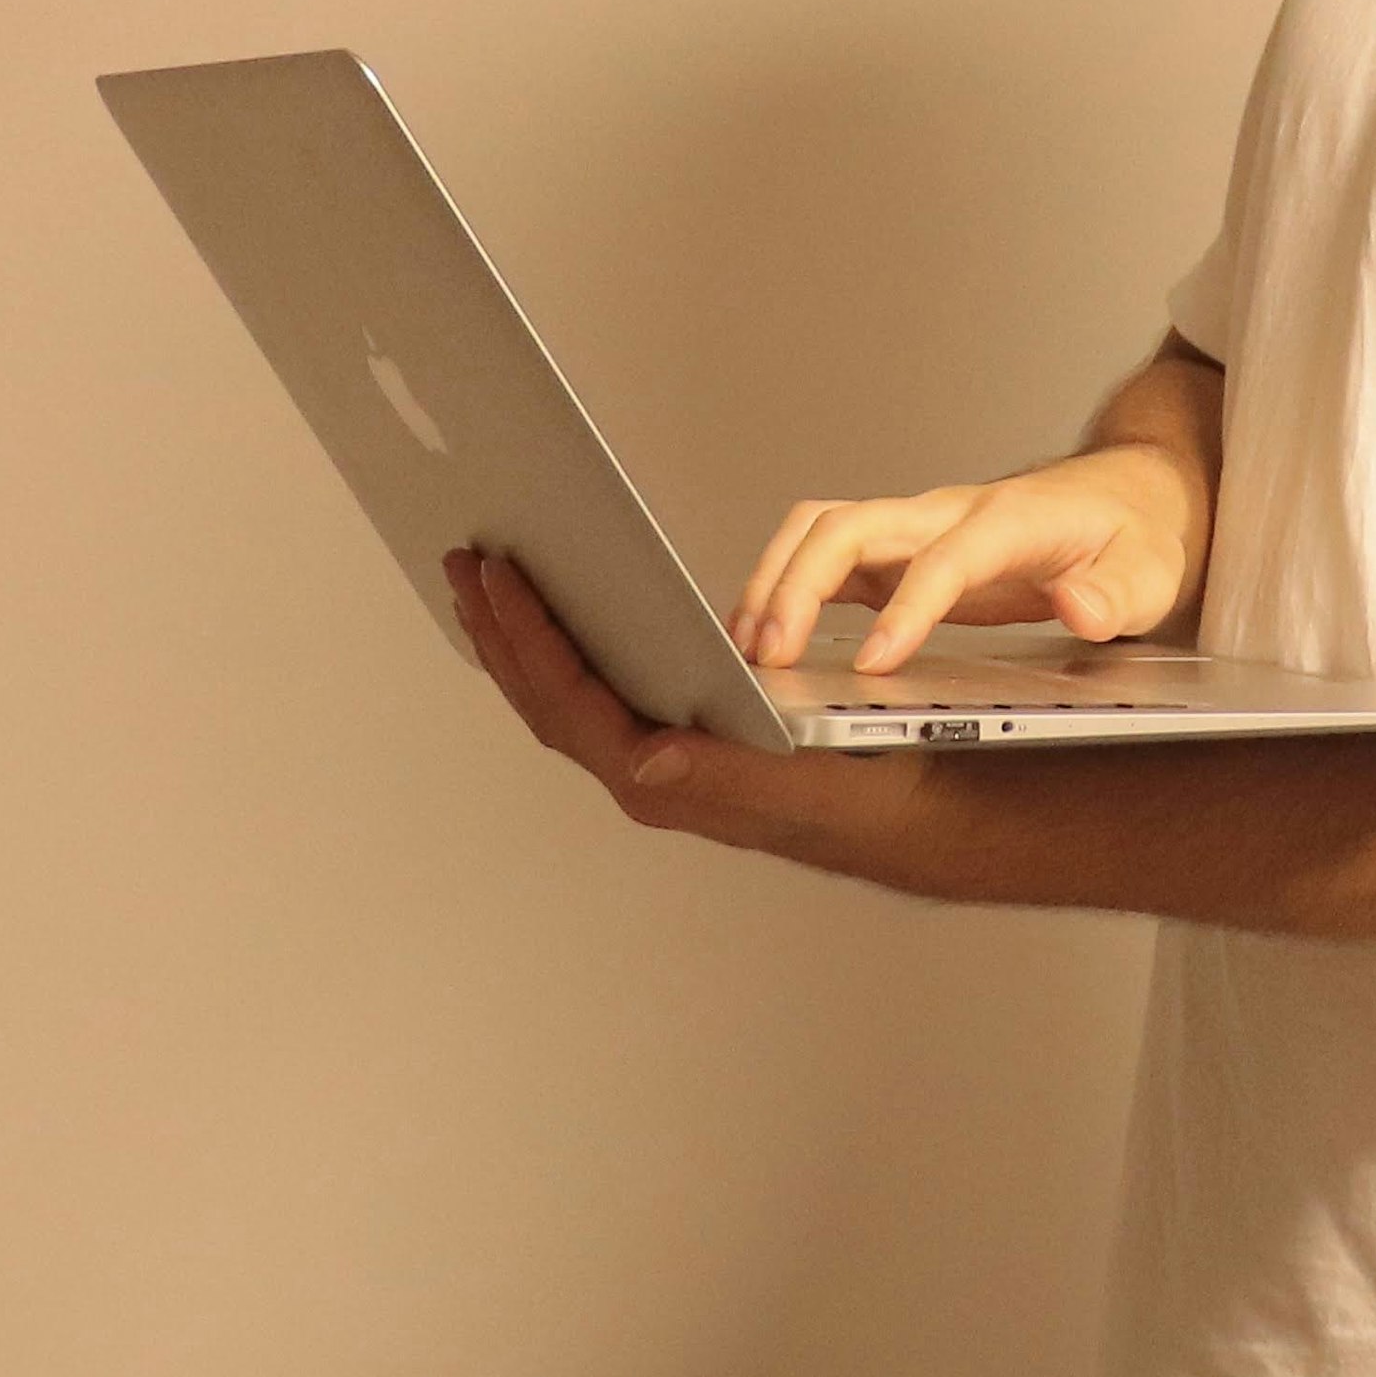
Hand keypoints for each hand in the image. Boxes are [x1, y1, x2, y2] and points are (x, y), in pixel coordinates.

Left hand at [444, 545, 932, 875]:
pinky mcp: (677, 742)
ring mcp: (658, 762)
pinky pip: (596, 694)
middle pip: (545, 699)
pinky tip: (560, 617)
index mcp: (665, 781)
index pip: (569, 704)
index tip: (498, 575)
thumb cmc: (866, 795)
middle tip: (462, 561)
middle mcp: (648, 776)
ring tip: (486, 581)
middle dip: (498, 631)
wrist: (913, 815)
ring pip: (563, 698)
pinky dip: (563, 648)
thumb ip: (725, 777)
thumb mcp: (805, 780)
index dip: (526, 638)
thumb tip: (643, 762)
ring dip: (519, 639)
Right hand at [729, 444, 1200, 673]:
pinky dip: (785, 588)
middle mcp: (949, 513)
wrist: (1131, 498)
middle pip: (850, 525)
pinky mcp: (903, 550)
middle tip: (771, 657)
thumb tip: (1080, 608)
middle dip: (799, 584)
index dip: (907, 608)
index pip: (945, 559)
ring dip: (776, 580)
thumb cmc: (1136, 538)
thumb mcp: (1152, 573)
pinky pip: (828, 555)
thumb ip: (1116, 595)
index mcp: (1009, 520)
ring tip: (748, 650)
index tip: (876, 665)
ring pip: (823, 530)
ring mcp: (919, 527)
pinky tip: (764, 640)